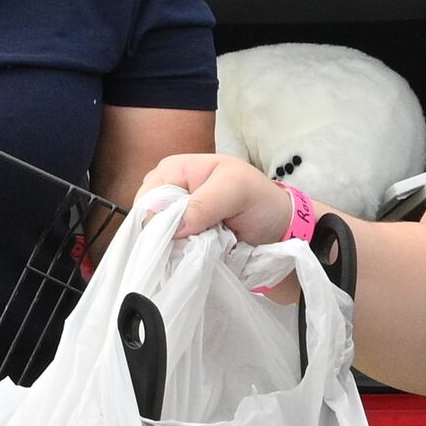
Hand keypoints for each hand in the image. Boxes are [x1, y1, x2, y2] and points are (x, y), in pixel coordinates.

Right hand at [139, 152, 295, 244]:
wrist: (277, 228)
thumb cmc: (259, 200)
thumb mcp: (237, 190)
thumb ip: (206, 203)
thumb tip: (174, 228)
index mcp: (174, 169)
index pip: (148, 196)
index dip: (159, 218)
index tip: (183, 233)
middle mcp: (168, 192)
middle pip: (148, 219)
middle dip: (167, 234)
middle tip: (195, 241)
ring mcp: (173, 218)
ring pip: (157, 238)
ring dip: (177, 247)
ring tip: (200, 247)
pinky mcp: (181, 240)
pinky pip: (169, 251)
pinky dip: (183, 255)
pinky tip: (198, 255)